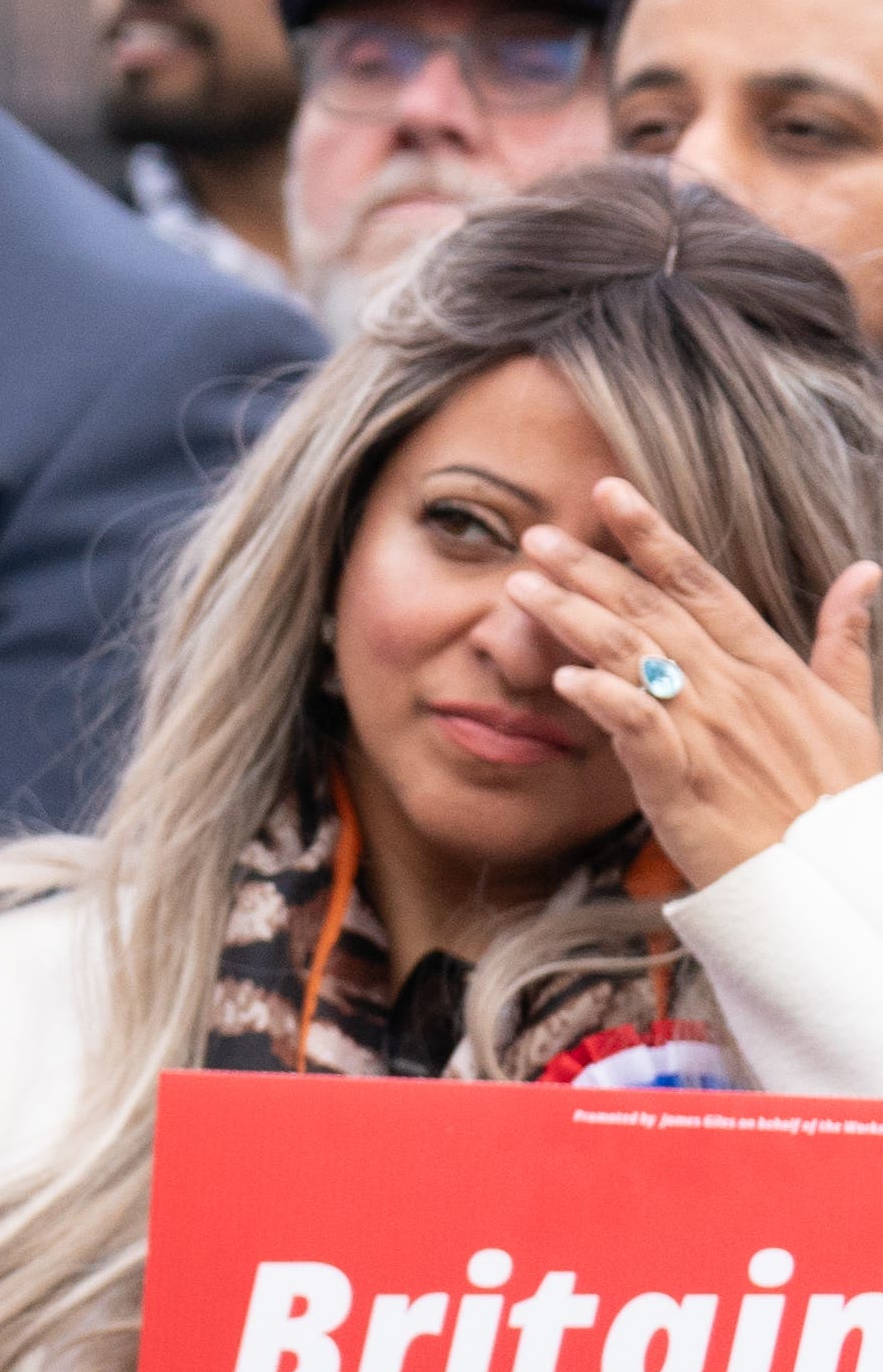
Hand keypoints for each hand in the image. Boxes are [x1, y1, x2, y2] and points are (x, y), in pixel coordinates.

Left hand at [523, 478, 882, 887]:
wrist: (842, 879)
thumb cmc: (844, 801)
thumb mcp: (854, 711)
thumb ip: (846, 641)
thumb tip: (864, 572)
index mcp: (772, 667)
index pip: (703, 586)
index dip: (655, 537)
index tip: (611, 492)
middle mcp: (736, 688)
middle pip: (653, 612)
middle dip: (592, 569)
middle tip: (537, 535)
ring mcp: (709, 732)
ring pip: (633, 657)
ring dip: (575, 618)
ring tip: (523, 587)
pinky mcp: (685, 781)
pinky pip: (639, 730)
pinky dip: (604, 700)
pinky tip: (563, 680)